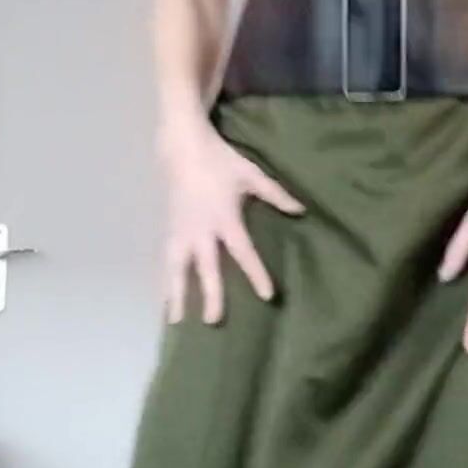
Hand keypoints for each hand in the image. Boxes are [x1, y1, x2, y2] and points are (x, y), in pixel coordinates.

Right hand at [162, 121, 303, 324]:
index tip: (266, 295)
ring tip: (176, 320)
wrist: (182, 148)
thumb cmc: (220, 161)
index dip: (255, 273)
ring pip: (177, 267)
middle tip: (214, 320)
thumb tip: (300, 211)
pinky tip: (166, 301)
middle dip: (210, 294)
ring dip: (176, 294)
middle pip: (206, 267)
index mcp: (224, 217)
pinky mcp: (170, 230)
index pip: (242, 251)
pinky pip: (168, 260)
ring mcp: (182, 231)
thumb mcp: (251, 174)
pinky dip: (166, 281)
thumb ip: (275, 194)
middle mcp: (201, 229)